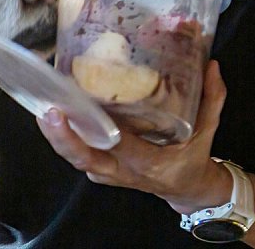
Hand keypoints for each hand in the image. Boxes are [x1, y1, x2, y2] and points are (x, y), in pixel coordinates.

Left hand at [37, 60, 232, 213]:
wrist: (185, 189)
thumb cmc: (194, 158)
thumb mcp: (207, 130)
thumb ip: (211, 98)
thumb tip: (211, 64)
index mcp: (149, 161)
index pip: (121, 146)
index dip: (101, 130)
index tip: (85, 110)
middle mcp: (123, 170)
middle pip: (86, 158)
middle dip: (64, 138)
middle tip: (50, 111)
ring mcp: (108, 173)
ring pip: (76, 158)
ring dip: (56, 136)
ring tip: (43, 106)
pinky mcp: (99, 170)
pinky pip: (77, 155)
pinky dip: (62, 138)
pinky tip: (51, 113)